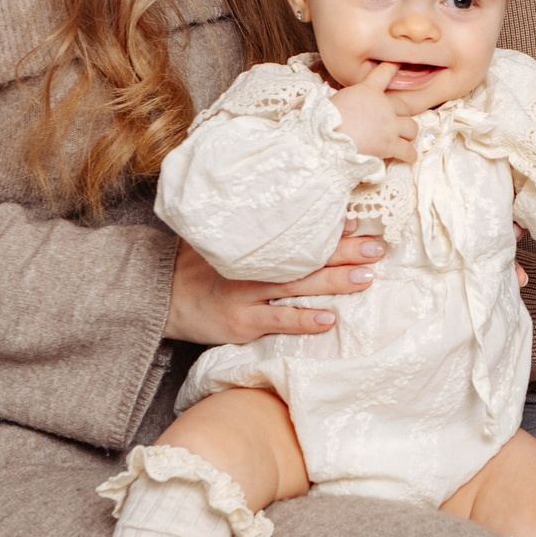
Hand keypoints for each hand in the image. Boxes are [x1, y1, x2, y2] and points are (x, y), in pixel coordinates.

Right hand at [163, 227, 384, 345]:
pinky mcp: (242, 322)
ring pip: (299, 287)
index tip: (360, 222)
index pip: (299, 233)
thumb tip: (292, 213)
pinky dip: (304, 320)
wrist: (158, 295)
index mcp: (253, 245)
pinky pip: (278, 321)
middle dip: (346, 251)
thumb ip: (253, 230)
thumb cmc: (194, 265)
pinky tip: (328, 319)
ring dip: (335, 282)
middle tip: (377, 247)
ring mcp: (248, 295)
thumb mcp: (220, 237)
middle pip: (307, 257)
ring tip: (366, 277)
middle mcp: (254, 266)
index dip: (331, 228)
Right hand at [332, 62, 416, 162]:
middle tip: (394, 122)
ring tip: (403, 140)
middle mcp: (384, 106)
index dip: (392, 67)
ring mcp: (390, 125)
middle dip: (401, 115)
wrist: (327, 138)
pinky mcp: (390, 145)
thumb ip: (354, 99)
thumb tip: (353, 106)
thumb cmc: (326, 120)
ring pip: (412, 128)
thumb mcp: (339, 99)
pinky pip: (409, 151)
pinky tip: (408, 156)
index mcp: (368, 91)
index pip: (384, 73)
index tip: (398, 63)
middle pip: (404, 107)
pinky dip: (410, 154)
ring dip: (408, 134)